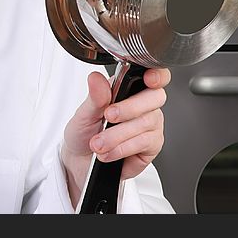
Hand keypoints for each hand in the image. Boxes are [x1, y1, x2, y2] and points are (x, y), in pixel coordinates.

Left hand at [60, 67, 169, 206]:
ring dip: (117, 134)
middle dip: (129, 108)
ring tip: (98, 143)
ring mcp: (150, 125)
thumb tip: (96, 78)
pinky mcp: (152, 146)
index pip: (153, 74)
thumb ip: (94, 96)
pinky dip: (122, 148)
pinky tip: (108, 152)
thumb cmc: (84, 133)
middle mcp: (143, 104)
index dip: (157, 74)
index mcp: (128, 88)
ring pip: (146, 122)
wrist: (80, 162)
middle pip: (154, 97)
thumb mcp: (84, 113)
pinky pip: (144, 143)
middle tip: (108, 116)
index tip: (149, 79)